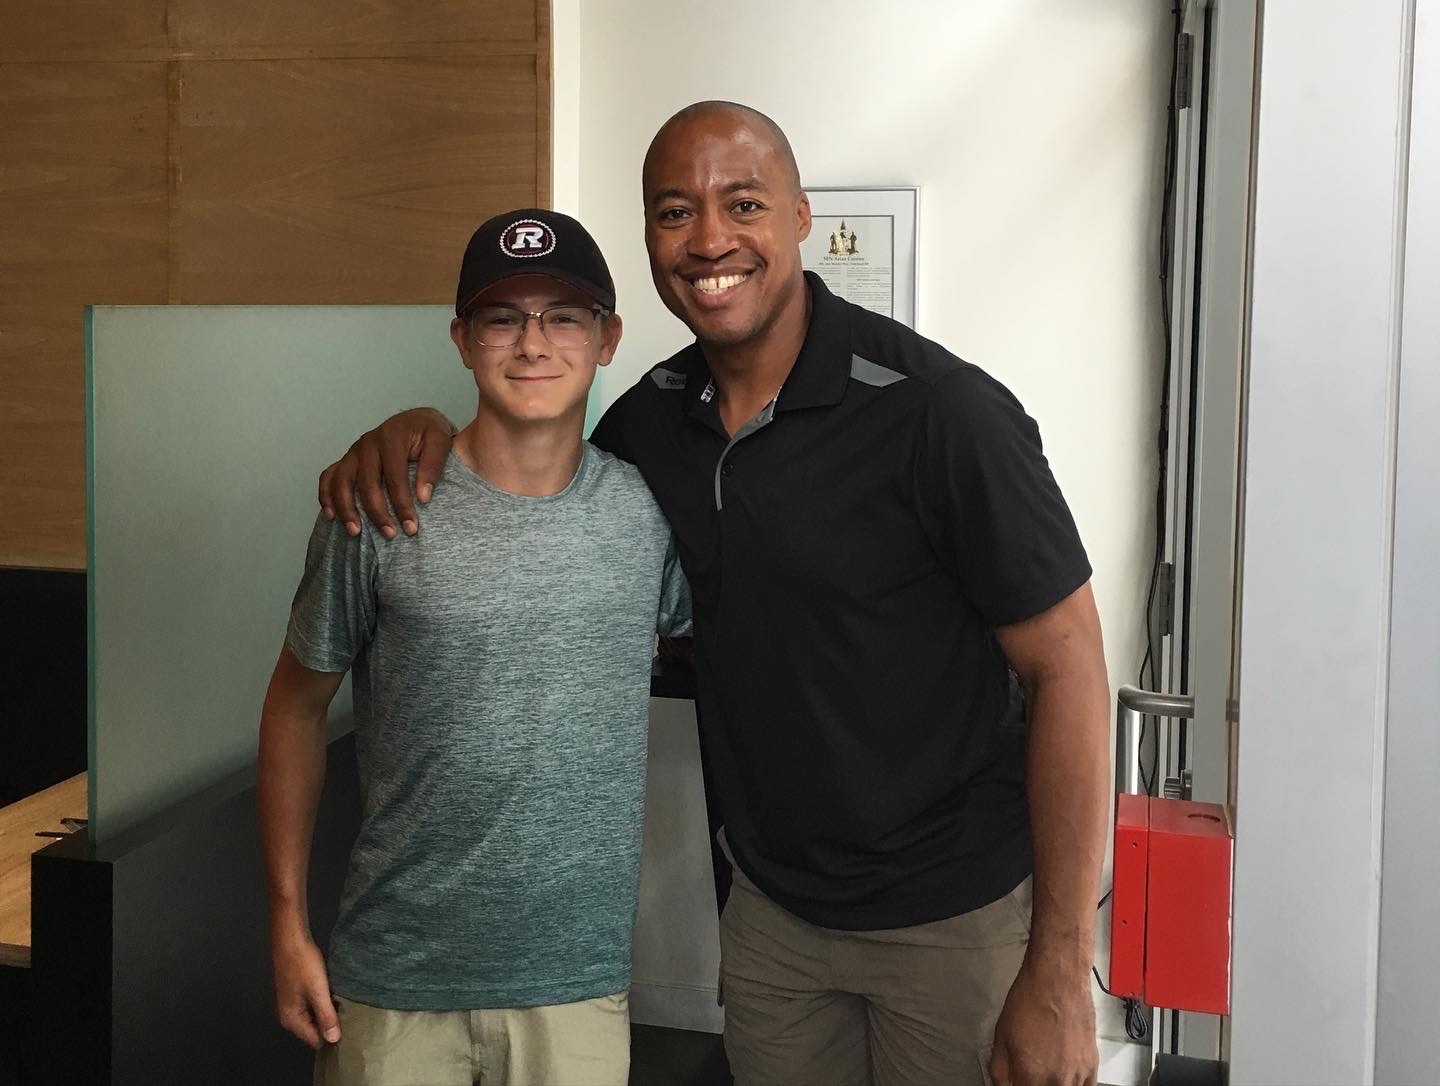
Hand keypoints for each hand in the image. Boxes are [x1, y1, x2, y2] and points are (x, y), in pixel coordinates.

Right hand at [272, 930, 340, 1049]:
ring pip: (314, 1016)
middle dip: (331, 1025)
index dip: (332, 1037)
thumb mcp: (318, 991)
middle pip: (314, 1029)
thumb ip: (326, 1016)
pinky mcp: (297, 992)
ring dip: (328, 1012)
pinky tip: (337, 996)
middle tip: (352, 1017)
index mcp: (291, 1019)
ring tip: (347, 1007)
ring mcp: (292, 1003)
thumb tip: (333, 1040)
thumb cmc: (304, 965)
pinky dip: (324, 1002)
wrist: (291, 939)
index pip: (314, 1040)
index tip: (350, 1030)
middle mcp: (288, 1015)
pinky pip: (313, 1005)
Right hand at [318, 407, 452, 538]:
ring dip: (346, 508)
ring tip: (356, 532)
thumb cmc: (429, 432)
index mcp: (391, 436)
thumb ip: (433, 465)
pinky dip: (326, 496)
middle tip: (390, 535)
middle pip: (367, 482)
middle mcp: (368, 443)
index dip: (402, 504)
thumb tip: (423, 497)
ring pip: (341, 481)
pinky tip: (331, 516)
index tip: (411, 528)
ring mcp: (353, 451)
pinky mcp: (347, 459)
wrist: (416, 421)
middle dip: (377, 512)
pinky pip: (328, 477)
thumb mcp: (441, 439)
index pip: (394, 476)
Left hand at [989, 956, 1097, 1085]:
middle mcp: (1057, 1082)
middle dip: (1034, 1084)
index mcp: (1030, 1077)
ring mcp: (1078, 1075)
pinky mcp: (1093, 1065)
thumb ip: (1000, 1071)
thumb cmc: (1029, 1002)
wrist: (1058, 980)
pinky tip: (1065, 1077)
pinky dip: (1075, 1085)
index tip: (1017, 1080)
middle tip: (1030, 1073)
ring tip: (1046, 1072)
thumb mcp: (1000, 1037)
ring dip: (1054, 1084)